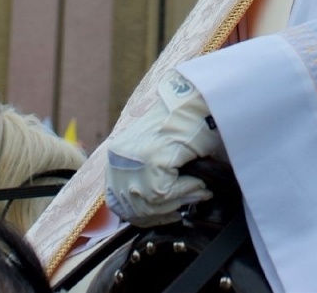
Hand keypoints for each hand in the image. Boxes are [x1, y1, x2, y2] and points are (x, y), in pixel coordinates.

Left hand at [104, 72, 224, 225]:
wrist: (201, 100)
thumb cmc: (186, 125)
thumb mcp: (158, 154)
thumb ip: (150, 180)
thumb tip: (160, 211)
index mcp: (116, 156)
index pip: (117, 203)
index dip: (142, 216)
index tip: (166, 215)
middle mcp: (118, 158)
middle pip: (132, 208)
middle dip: (162, 213)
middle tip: (186, 206)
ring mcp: (134, 158)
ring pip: (150, 203)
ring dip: (178, 201)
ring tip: (197, 190)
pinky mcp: (152, 158)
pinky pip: (165, 193)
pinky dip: (186, 191)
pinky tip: (198, 181)